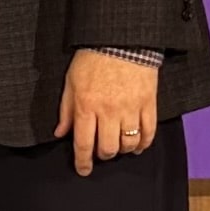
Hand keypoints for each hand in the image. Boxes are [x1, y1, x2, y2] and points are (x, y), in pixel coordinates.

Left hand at [54, 51, 158, 176]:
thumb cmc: (92, 59)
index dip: (82, 162)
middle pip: (108, 149)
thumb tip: (60, 133)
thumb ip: (66, 110)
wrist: (121, 40)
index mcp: (87, 105)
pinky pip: (148, 133)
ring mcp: (131, 109)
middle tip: (100, 152)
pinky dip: (143, 144)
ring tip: (117, 146)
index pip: (83, 143)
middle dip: (103, 155)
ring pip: (128, 144)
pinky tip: (137, 146)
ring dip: (122, 150)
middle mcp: (109, 111)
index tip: (83, 170)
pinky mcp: (149, 104)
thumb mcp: (71, 82)